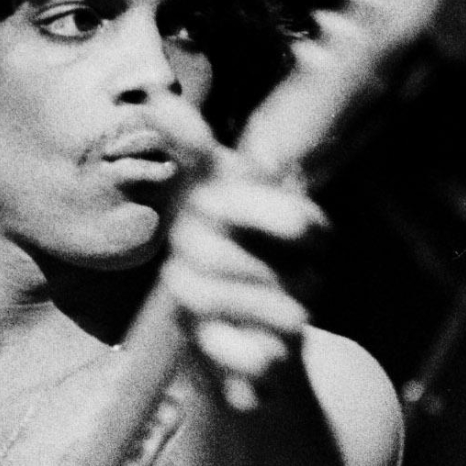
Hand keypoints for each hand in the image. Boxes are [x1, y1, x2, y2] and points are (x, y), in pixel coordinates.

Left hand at [151, 98, 326, 401]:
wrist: (225, 356)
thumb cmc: (215, 265)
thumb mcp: (205, 205)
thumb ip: (193, 153)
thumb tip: (156, 94)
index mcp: (304, 230)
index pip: (298, 215)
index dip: (241, 209)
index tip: (205, 208)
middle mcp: (309, 273)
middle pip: (242, 253)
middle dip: (199, 250)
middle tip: (184, 257)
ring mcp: (298, 323)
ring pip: (240, 301)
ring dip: (195, 298)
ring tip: (187, 299)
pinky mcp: (277, 371)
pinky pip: (246, 354)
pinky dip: (216, 347)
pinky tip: (208, 339)